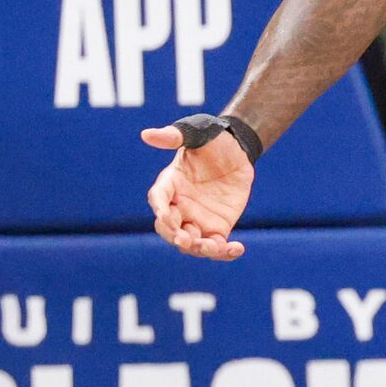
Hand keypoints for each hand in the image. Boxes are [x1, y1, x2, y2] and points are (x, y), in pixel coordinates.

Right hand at [142, 126, 254, 259]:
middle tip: (184, 240)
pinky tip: (237, 249)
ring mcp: (197, 219)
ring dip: (198, 249)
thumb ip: (175, 136)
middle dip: (174, 236)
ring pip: (191, 243)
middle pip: (169, 228)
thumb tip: (147, 134)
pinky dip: (224, 253)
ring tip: (212, 247)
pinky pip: (217, 247)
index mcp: (170, 183)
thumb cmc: (212, 139)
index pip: (159, 199)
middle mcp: (180, 205)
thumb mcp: (197, 133)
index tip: (165, 216)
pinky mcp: (217, 228)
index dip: (160, 209)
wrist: (238, 152)